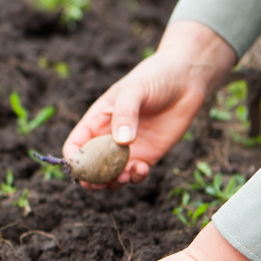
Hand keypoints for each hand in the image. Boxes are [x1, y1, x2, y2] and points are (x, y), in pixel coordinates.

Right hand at [64, 20, 236, 188]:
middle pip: (90, 168)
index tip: (81, 167)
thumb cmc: (154, 77)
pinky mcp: (147, 156)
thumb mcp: (134, 90)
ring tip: (122, 177)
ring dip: (113, 182)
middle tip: (99, 183)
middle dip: (91, 179)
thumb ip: (125, 114)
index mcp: (96, 122)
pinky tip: (140, 170)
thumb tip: (122, 142)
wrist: (186, 80)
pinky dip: (135, 177)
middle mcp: (108, 139)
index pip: (75, 146)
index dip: (74, 159)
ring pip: (111, 176)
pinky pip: (135, 174)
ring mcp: (127, 150)